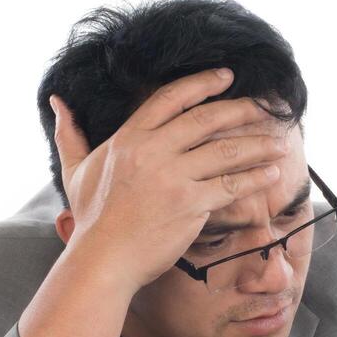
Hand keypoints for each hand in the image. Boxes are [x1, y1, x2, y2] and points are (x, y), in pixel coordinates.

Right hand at [50, 68, 289, 291]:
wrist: (103, 260)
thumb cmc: (91, 218)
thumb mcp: (76, 169)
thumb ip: (69, 133)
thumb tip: (57, 102)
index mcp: (129, 138)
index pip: (171, 98)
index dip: (202, 83)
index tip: (227, 76)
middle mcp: (153, 151)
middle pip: (206, 119)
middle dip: (240, 109)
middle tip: (264, 106)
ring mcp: (173, 178)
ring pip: (225, 151)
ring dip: (257, 144)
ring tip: (279, 141)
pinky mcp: (190, 206)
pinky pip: (230, 186)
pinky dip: (254, 178)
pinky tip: (271, 172)